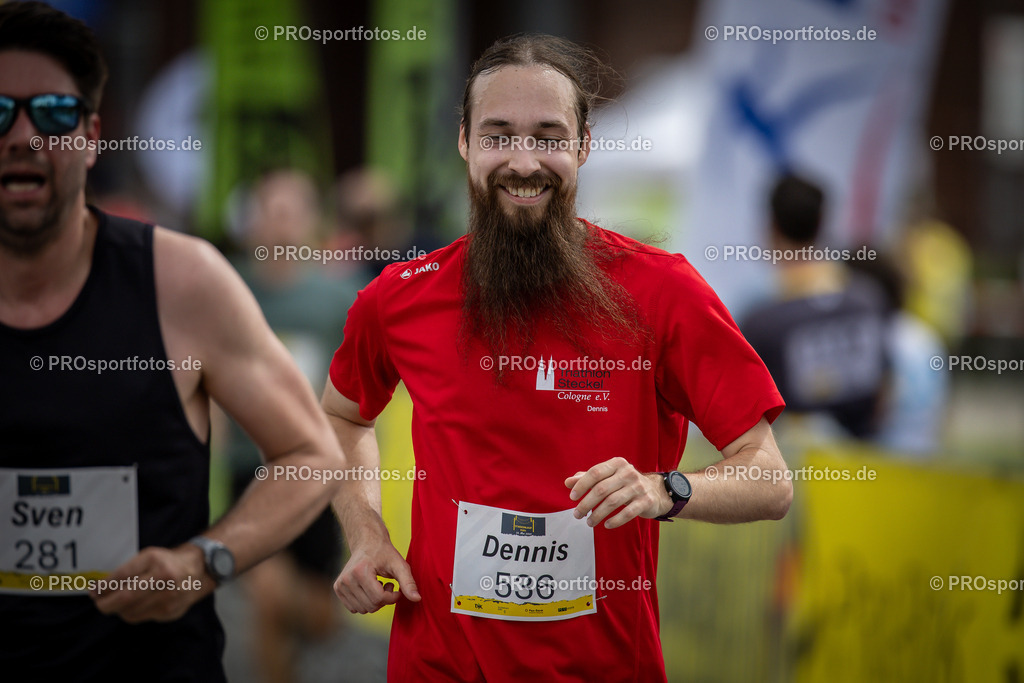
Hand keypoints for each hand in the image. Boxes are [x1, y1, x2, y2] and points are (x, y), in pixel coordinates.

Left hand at [90, 544, 213, 622]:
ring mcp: (168, 597)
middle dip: (106, 603)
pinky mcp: (170, 612)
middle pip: (125, 597)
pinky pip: (142, 617)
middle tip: (98, 603)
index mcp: (155, 560)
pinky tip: (133, 606)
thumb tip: (101, 588)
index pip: (122, 576)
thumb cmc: (168, 562)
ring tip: (115, 604)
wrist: (199, 570)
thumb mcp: (148, 557)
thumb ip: (127, 571)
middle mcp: (163, 578)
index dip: (104, 586)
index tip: (93, 590)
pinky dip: (132, 613)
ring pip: (131, 611)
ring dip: (118, 610)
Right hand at [333, 541, 420, 613]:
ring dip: (375, 601)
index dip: (392, 597)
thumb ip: (408, 582)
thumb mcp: (399, 565)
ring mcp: (340, 585)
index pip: (379, 598)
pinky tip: (369, 588)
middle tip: (387, 584)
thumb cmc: (384, 553)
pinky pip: (355, 608)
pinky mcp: (338, 589)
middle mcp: (346, 579)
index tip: (396, 587)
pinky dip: (365, 602)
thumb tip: (417, 599)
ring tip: (378, 585)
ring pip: (363, 609)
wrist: (367, 542)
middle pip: (371, 606)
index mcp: (360, 571)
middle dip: (384, 599)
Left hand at [565, 457, 672, 528]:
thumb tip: (568, 482)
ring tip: (589, 522)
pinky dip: (615, 520)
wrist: (656, 491)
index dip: (582, 485)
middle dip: (586, 504)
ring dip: (598, 514)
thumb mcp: (608, 477)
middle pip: (601, 489)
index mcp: (617, 464)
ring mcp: (638, 487)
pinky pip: (628, 513)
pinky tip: (606, 525)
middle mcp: (628, 473)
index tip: (572, 498)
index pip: (595, 473)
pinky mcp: (646, 501)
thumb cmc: (625, 483)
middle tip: (577, 514)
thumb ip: (588, 478)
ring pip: (612, 502)